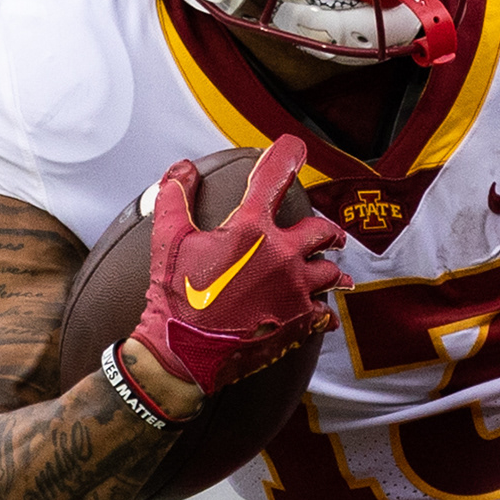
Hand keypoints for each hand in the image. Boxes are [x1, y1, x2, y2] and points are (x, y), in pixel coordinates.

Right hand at [124, 139, 346, 403]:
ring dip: (329, 269)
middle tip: (325, 233)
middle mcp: (283, 257)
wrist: (184, 353)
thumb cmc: (175, 297)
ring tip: (331, 271)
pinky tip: (322, 313)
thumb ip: (175, 199)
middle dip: (324, 229)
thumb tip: (182, 169)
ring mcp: (295, 291)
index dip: (286, 155)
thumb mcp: (168, 241)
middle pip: (322, 231)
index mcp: (252, 231)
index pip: (274, 178)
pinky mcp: (300, 322)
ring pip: (330, 273)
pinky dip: (324, 311)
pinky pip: (325, 312)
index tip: (294, 146)